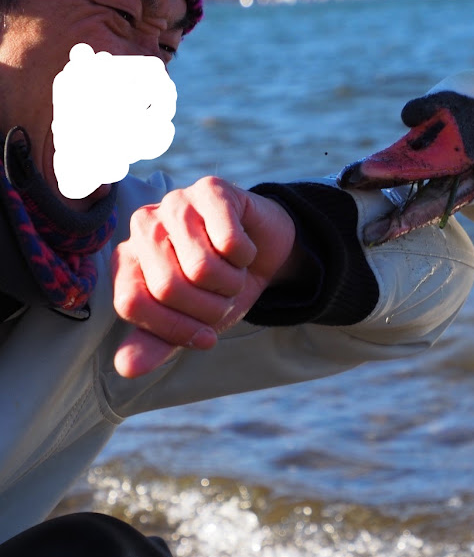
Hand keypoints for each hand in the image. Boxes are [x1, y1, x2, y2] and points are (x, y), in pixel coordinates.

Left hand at [112, 176, 295, 377]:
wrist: (265, 250)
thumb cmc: (221, 286)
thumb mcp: (193, 322)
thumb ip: (159, 342)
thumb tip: (126, 367)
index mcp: (129, 260)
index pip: (132, 303)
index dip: (174, 329)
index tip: (207, 338)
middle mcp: (143, 228)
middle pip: (168, 288)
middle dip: (211, 307)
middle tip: (224, 297)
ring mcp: (175, 203)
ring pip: (202, 268)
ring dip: (232, 282)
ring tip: (233, 272)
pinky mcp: (210, 189)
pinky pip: (230, 242)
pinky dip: (247, 257)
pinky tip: (243, 248)